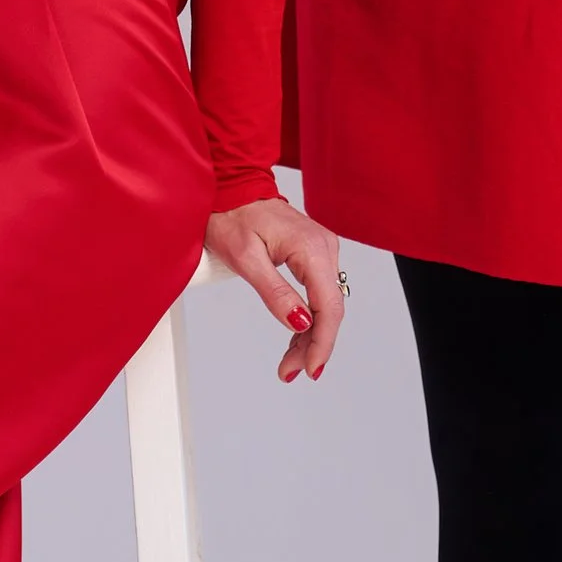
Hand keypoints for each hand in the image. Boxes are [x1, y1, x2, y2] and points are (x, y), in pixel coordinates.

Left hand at [205, 195, 345, 382]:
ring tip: (289, 362)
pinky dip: (309, 318)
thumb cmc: (231, 216)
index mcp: (311, 248)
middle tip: (290, 372)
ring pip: (326, 304)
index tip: (309, 369)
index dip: (322, 343)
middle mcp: (325, 247)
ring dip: (311, 336)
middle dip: (314, 346)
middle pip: (331, 309)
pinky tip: (297, 336)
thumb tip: (300, 322)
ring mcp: (322, 249)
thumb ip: (275, 292)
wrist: (231, 189)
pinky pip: (319, 292)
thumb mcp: (246, 259)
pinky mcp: (315, 254)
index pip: (328, 307)